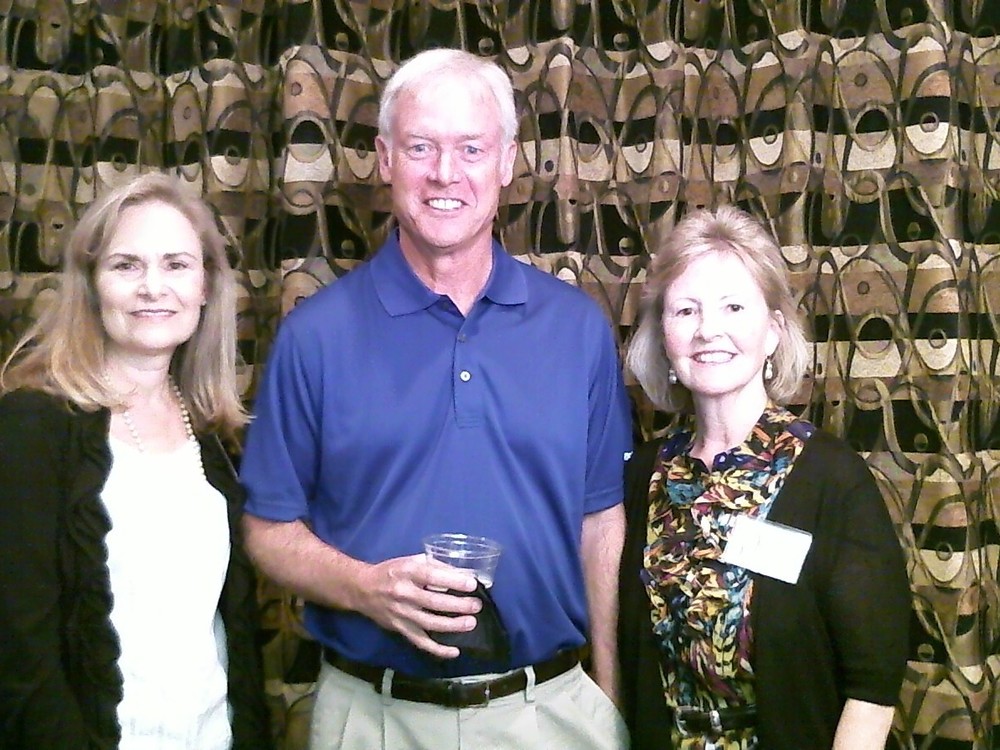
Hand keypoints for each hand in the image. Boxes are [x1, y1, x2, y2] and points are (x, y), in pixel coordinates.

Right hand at [354, 553, 481, 658]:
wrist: (362, 589)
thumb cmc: (392, 572)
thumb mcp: (411, 561)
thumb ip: (435, 566)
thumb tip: (463, 575)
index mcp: (407, 572)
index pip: (433, 577)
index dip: (454, 581)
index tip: (472, 584)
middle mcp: (404, 594)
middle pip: (434, 602)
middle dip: (458, 605)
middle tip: (476, 606)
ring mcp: (401, 614)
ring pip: (430, 623)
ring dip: (453, 625)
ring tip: (471, 623)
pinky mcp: (400, 629)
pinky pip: (420, 642)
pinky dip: (437, 649)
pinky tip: (453, 652)